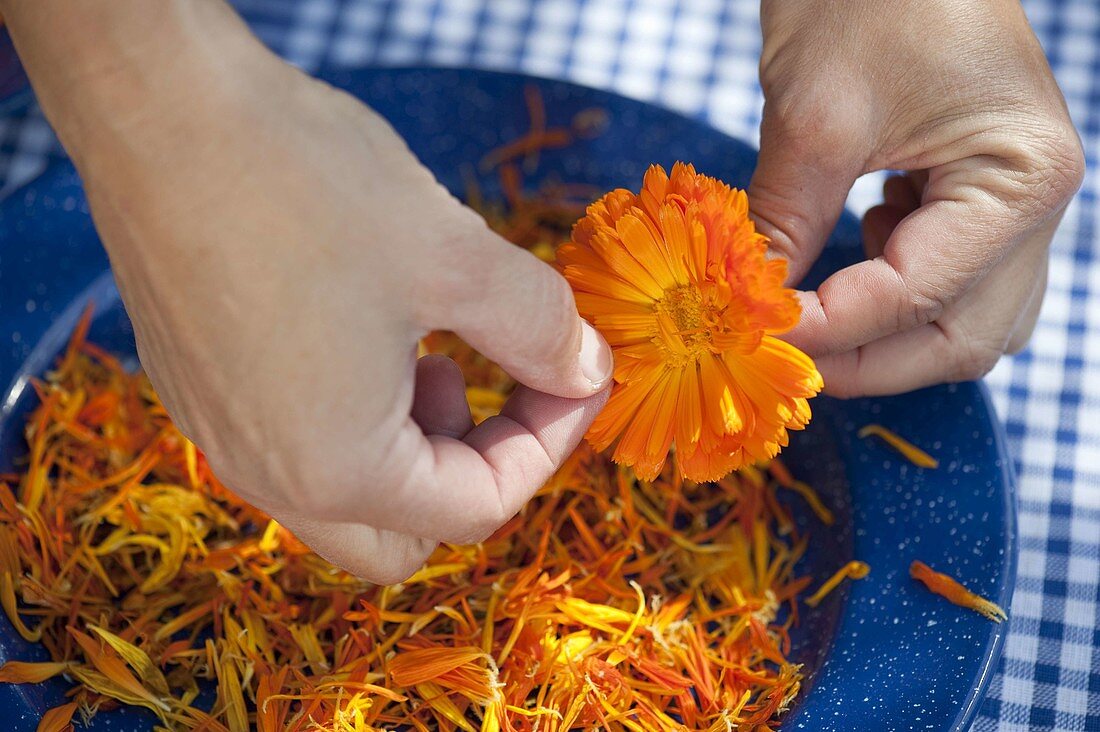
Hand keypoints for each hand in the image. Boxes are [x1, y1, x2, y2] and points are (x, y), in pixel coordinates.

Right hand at [2, 1, 611, 582]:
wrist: (158, 109)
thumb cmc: (305, 187)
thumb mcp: (456, 259)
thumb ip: (540, 330)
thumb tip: (586, 368)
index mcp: (337, 470)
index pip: (477, 508)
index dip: (547, 445)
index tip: (574, 374)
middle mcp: (268, 477)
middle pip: (403, 538)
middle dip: (468, 473)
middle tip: (485, 386)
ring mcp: (221, 437)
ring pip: (344, 495)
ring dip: (410, 443)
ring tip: (424, 347)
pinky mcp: (196, 390)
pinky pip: (292, 443)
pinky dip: (350, 414)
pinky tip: (362, 322)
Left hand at [748, 0, 1083, 396]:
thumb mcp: (812, 119)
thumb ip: (785, 224)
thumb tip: (753, 307)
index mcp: (1018, 181)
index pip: (916, 298)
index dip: (828, 330)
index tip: (755, 333)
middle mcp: (1037, 204)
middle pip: (962, 338)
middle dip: (869, 360)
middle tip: (788, 359)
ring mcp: (1017, 203)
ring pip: (967, 322)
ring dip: (890, 338)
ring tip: (819, 311)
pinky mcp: (985, 193)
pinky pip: (957, 280)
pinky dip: (901, 293)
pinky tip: (858, 247)